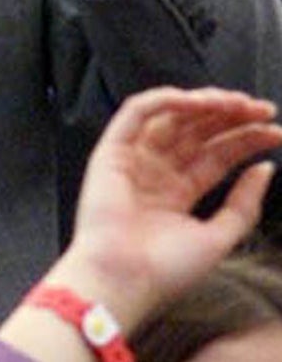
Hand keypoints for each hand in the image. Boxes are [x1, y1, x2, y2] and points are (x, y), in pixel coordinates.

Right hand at [48, 87, 279, 326]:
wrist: (127, 278)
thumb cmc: (167, 268)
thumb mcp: (220, 237)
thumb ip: (243, 204)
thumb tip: (266, 169)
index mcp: (178, 192)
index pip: (217, 155)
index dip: (246, 140)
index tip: (274, 130)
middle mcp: (156, 171)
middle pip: (198, 132)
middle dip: (231, 117)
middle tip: (262, 109)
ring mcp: (134, 158)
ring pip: (170, 116)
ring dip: (204, 103)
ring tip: (236, 102)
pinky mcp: (111, 150)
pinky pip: (136, 113)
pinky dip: (165, 100)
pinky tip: (195, 100)